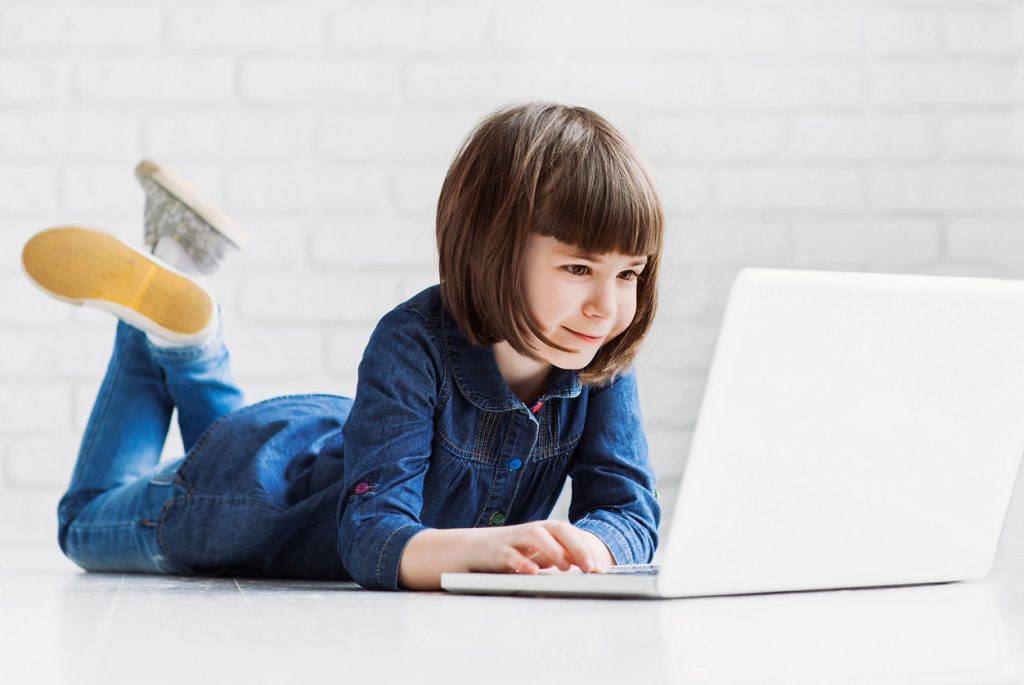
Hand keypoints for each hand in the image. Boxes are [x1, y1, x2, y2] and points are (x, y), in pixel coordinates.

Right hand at [466, 520, 601, 574]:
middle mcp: (531, 531)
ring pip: (535, 536)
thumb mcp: (538, 553)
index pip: (569, 531)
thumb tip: (587, 568)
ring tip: (566, 568)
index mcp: (544, 530)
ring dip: (553, 550)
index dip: (586, 546)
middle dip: (576, 546)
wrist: (474, 548)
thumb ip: (560, 558)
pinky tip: (533, 572)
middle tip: (590, 567)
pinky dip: (522, 562)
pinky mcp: (497, 552)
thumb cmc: (512, 552)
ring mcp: (514, 539)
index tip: (600, 566)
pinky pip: (510, 554)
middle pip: (557, 529)